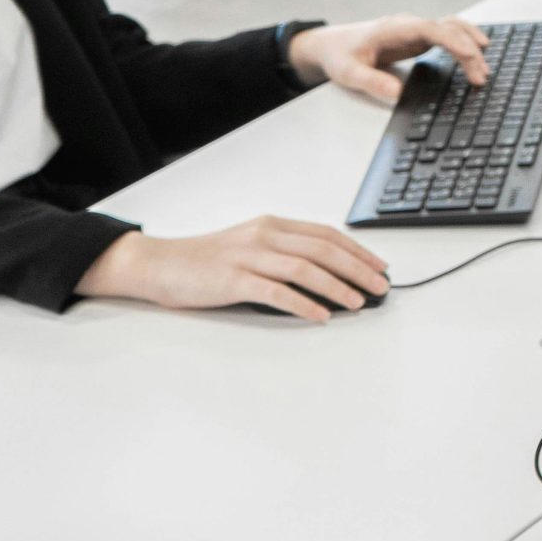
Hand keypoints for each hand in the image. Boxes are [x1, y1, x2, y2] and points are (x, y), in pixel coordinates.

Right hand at [75, 218, 390, 321]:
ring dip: (337, 287)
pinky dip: (303, 303)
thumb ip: (284, 251)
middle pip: (323, 249)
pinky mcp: (233, 280)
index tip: (379, 267)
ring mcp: (248, 257)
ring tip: (359, 302)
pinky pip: (276, 292)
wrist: (160, 264)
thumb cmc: (207, 260)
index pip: (326, 234)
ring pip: (305, 268)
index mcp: (272, 225)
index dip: (358, 251)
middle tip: (381, 287)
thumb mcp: (250, 244)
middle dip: (358, 268)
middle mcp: (264, 236)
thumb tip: (327, 271)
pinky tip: (321, 315)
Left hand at [288, 16, 488, 104]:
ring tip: (485, 68)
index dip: (456, 41)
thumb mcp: (348, 72)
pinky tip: (475, 57)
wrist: (330, 44)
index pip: (433, 29)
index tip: (472, 58)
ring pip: (452, 28)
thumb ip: (371, 82)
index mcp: (395, 28)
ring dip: (471, 44)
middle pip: (449, 28)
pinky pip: (448, 36)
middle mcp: (409, 25)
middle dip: (470, 50)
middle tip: (482, 77)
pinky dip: (464, 44)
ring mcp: (415, 30)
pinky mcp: (417, 38)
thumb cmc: (338, 55)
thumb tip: (397, 94)